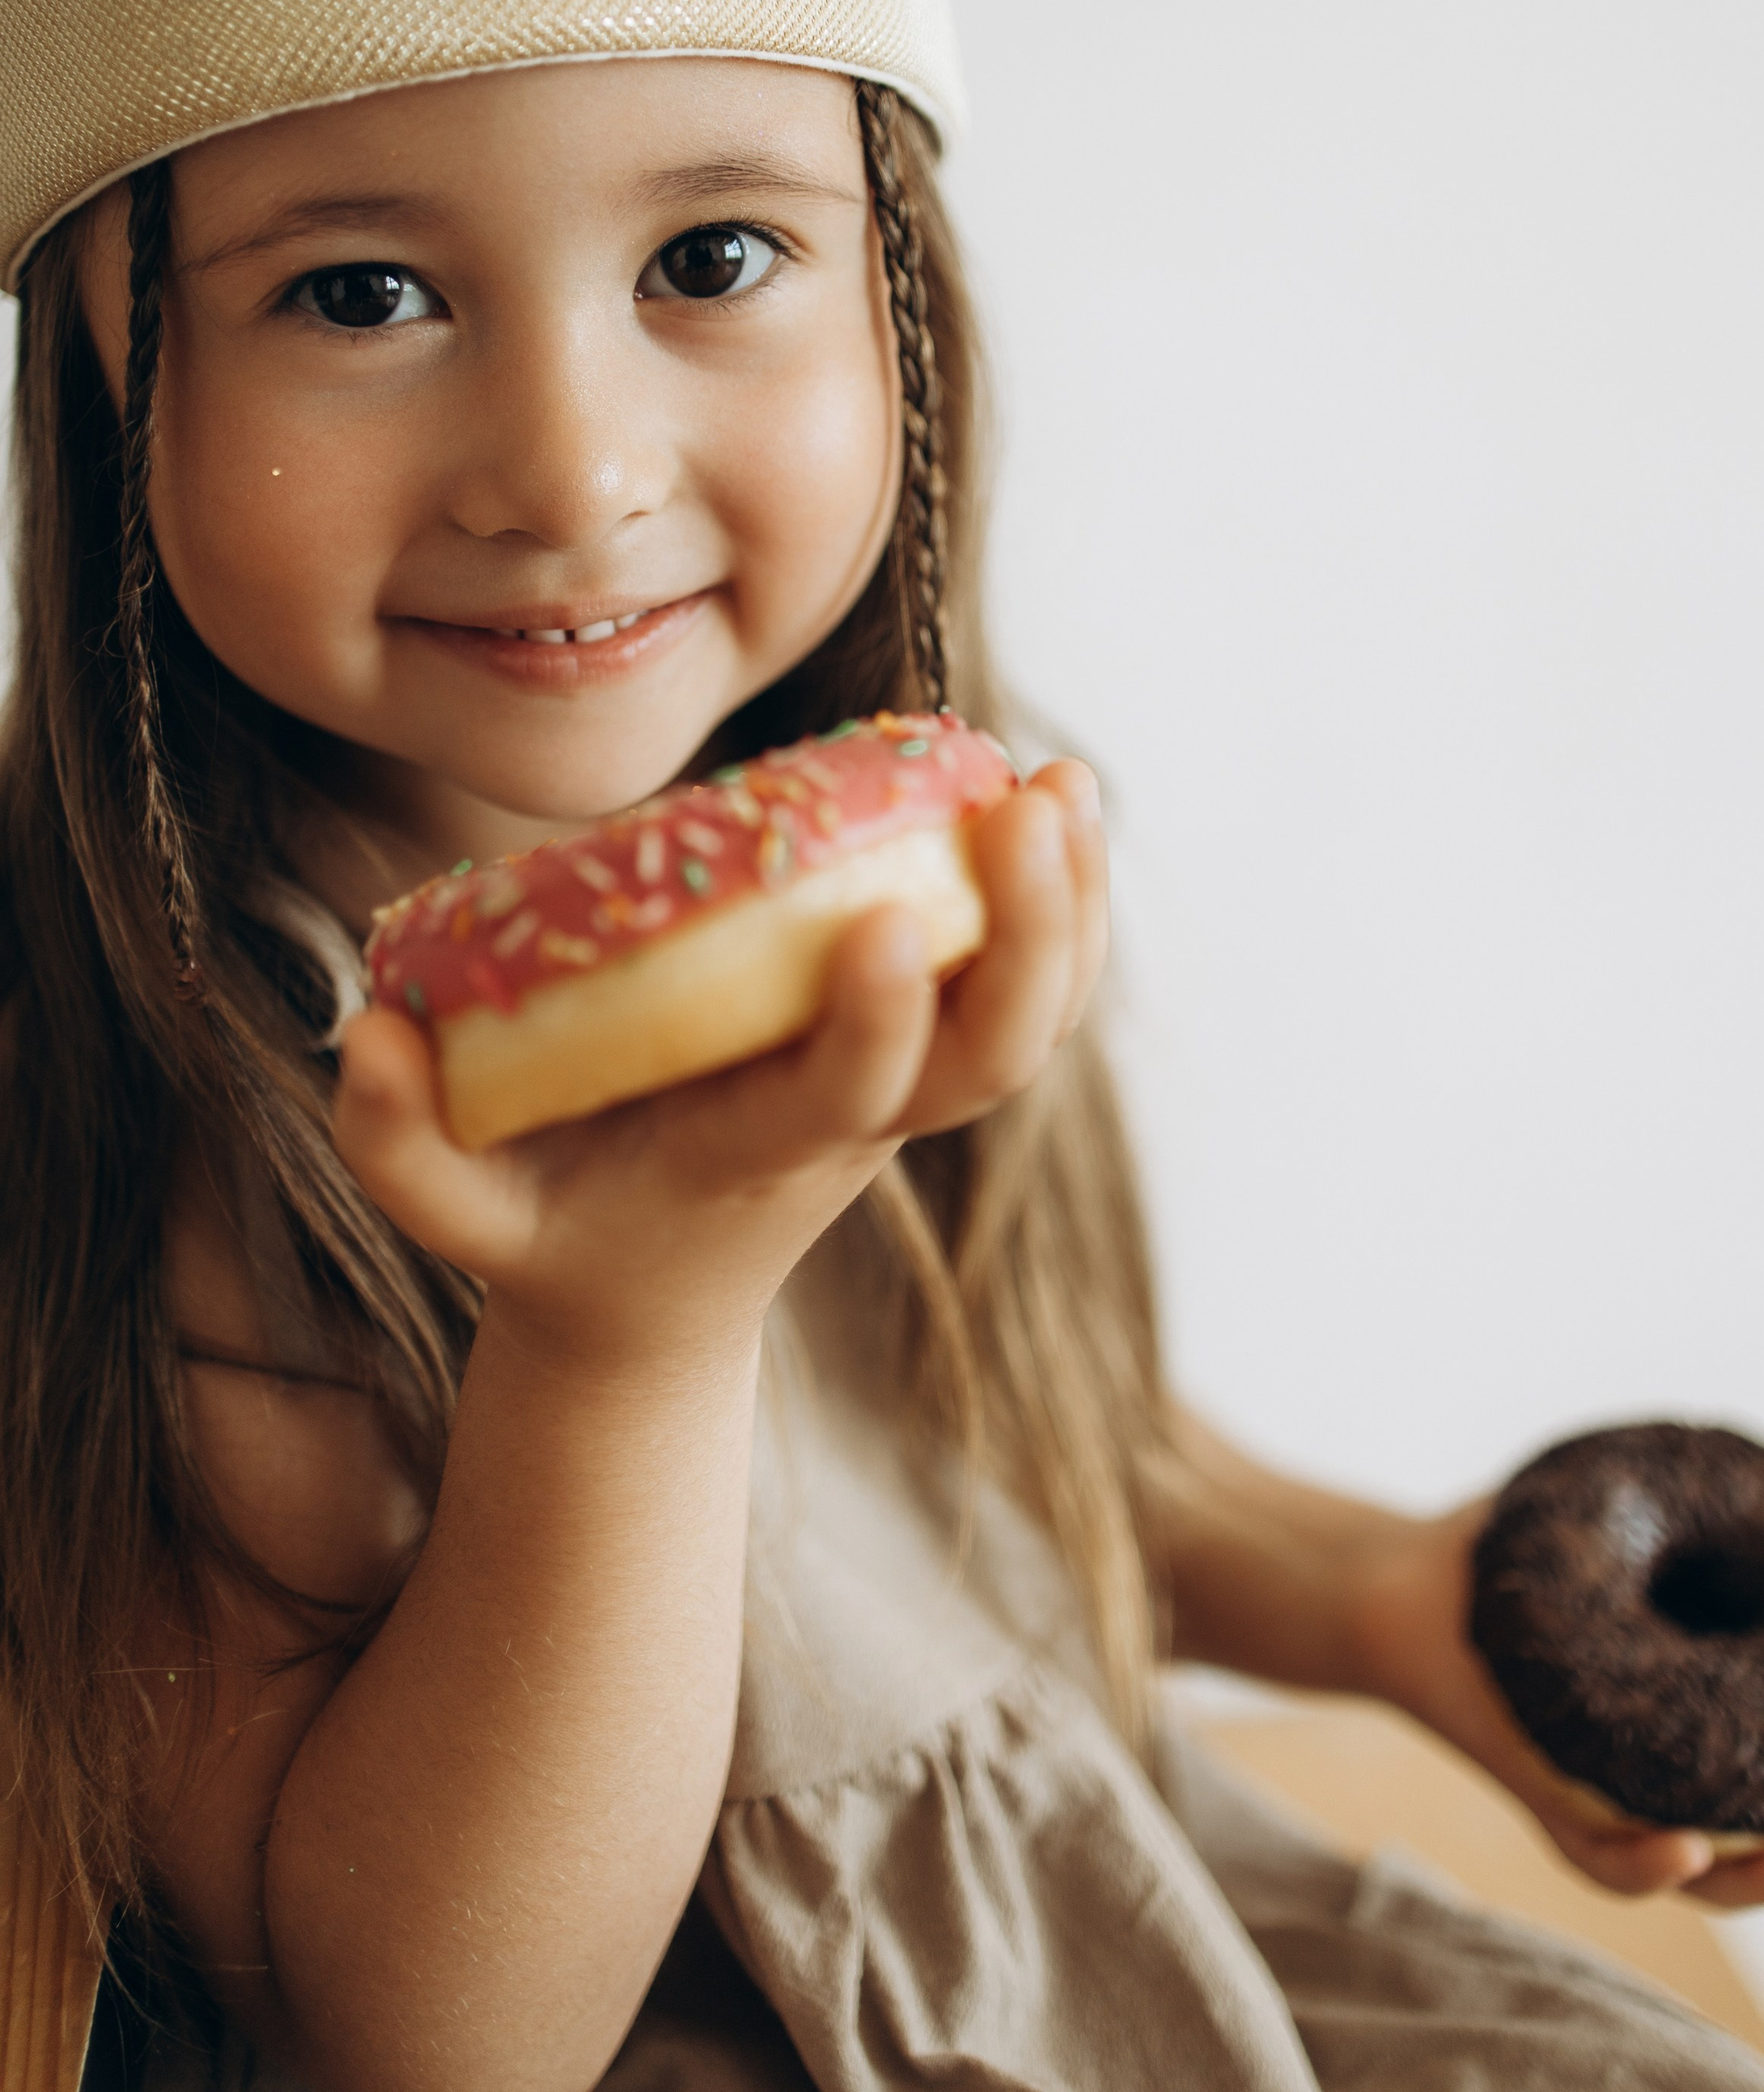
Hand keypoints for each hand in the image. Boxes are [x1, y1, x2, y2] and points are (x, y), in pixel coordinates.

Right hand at [333, 759, 1107, 1367]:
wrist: (647, 1307)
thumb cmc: (551, 1236)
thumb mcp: (457, 1213)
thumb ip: (396, 1142)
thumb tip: (369, 1032)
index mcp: (753, 1158)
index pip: (842, 1096)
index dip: (880, 1019)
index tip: (890, 919)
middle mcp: (854, 1129)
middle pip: (989, 1059)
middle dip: (1028, 941)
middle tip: (1031, 814)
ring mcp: (900, 1096)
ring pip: (1027, 1024)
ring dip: (1066, 912)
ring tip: (1067, 785)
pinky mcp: (915, 1053)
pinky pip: (1014, 990)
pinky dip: (1055, 910)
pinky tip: (1056, 807)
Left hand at [1348, 1501, 1763, 1910]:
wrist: (1383, 1579)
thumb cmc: (1503, 1561)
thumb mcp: (1613, 1536)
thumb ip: (1688, 1535)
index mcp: (1677, 1728)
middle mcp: (1640, 1777)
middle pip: (1755, 1847)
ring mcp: (1584, 1791)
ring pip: (1690, 1868)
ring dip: (1762, 1873)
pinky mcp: (1522, 1783)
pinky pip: (1589, 1846)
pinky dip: (1642, 1858)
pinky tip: (1687, 1846)